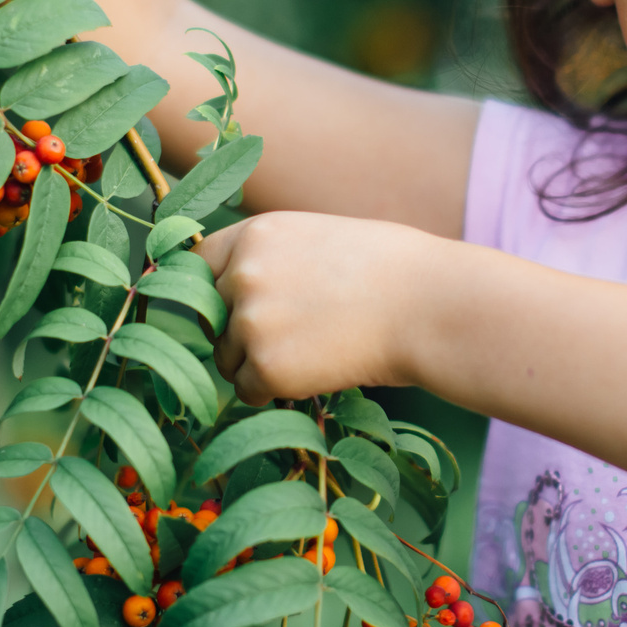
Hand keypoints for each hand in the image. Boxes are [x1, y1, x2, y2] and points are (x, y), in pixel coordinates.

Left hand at [198, 212, 434, 402]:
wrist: (429, 306)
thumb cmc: (390, 272)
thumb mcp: (318, 240)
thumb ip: (271, 260)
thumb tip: (233, 292)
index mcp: (256, 234)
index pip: (197, 266)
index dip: (213, 292)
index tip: (232, 310)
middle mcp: (243, 273)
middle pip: (210, 318)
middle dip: (239, 334)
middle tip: (291, 338)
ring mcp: (251, 320)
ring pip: (227, 359)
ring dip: (259, 365)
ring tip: (313, 354)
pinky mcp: (267, 366)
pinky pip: (249, 391)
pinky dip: (276, 393)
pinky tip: (316, 375)